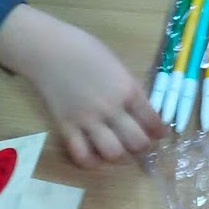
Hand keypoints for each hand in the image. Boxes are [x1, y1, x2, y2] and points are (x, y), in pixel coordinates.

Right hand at [0, 3, 164, 167]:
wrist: (48, 48)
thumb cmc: (85, 49)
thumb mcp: (117, 65)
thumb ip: (129, 88)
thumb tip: (141, 110)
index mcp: (127, 89)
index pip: (153, 121)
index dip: (159, 132)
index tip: (158, 134)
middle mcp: (111, 108)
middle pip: (137, 142)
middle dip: (142, 147)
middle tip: (138, 144)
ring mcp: (88, 119)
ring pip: (113, 153)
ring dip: (118, 156)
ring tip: (117, 149)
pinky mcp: (66, 126)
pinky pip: (81, 155)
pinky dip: (90, 161)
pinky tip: (93, 154)